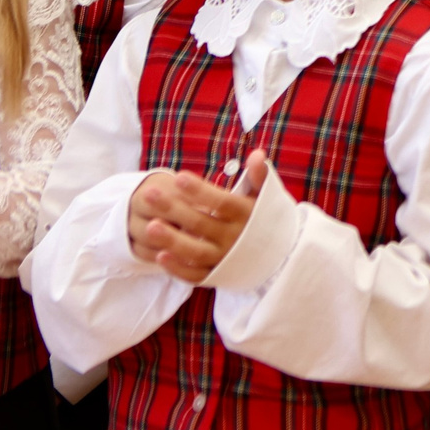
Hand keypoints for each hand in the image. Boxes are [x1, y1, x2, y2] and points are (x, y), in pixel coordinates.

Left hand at [125, 152, 266, 283]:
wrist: (281, 258)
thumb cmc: (267, 220)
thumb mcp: (266, 198)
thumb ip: (259, 177)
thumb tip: (256, 154)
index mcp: (246, 216)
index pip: (222, 203)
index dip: (201, 191)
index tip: (178, 177)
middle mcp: (235, 238)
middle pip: (201, 224)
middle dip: (174, 209)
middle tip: (148, 194)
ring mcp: (225, 259)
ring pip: (195, 251)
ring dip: (172, 240)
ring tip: (149, 226)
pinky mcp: (217, 275)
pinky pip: (195, 275)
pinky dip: (178, 268)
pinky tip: (158, 256)